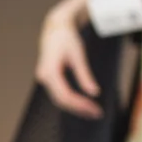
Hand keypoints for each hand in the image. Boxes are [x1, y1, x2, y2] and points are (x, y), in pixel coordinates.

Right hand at [36, 0, 101, 118]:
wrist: (55, 28)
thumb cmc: (67, 39)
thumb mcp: (79, 56)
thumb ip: (85, 75)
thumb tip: (94, 93)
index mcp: (49, 71)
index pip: (65, 94)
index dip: (80, 104)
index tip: (95, 109)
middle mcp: (43, 77)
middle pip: (61, 100)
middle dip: (80, 108)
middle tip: (98, 114)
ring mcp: (44, 78)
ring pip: (59, 99)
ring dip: (76, 107)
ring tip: (93, 111)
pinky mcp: (49, 78)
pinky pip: (59, 93)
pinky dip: (72, 100)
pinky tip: (84, 104)